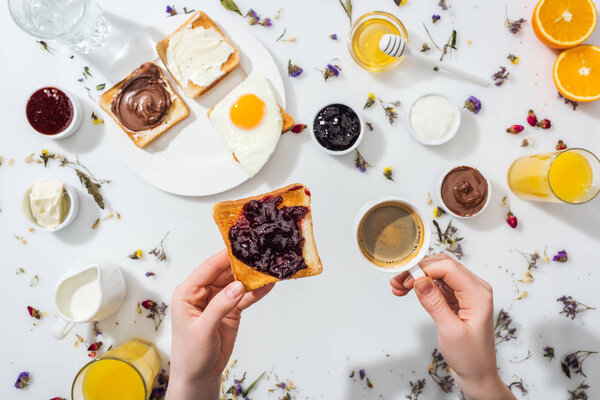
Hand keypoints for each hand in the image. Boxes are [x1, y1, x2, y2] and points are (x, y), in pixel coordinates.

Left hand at [166, 250, 273, 399]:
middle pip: (224, 272)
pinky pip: (245, 296)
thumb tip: (238, 286)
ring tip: (268, 265)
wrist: (199, 376)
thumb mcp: (202, 330)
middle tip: (260, 252)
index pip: (207, 269)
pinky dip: (257, 291)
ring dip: (252, 276)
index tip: (240, 245)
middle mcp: (203, 292)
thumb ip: (220, 307)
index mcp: (188, 293)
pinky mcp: (231, 309)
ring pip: (237, 282)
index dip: (223, 257)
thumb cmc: (190, 354)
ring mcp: (219, 300)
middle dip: (242, 264)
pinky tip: (269, 284)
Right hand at [390, 254, 514, 399]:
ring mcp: (466, 293)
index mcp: (478, 294)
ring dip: (417, 277)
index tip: (406, 280)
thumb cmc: (470, 357)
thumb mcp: (450, 331)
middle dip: (418, 270)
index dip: (424, 269)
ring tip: (398, 287)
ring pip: (438, 273)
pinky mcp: (458, 299)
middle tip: (398, 282)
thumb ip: (435, 303)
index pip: (449, 268)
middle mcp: (474, 289)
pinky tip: (407, 291)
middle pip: (442, 266)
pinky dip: (421, 286)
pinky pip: (438, 284)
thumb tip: (419, 280)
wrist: (478, 375)